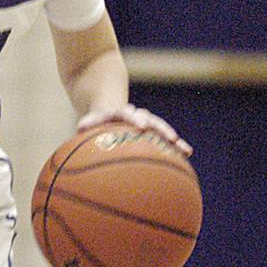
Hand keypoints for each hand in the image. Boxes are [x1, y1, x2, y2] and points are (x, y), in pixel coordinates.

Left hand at [78, 104, 192, 156]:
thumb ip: (87, 124)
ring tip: (185, 150)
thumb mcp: (89, 121)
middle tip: (170, 138)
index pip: (128, 113)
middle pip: (150, 120)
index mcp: (120, 113)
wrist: (109, 111)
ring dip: (173, 139)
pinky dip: (175, 146)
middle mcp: (136, 116)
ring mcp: (147, 123)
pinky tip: (186, 155)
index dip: (135, 119)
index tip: (142, 126)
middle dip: (160, 128)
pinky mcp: (152, 132)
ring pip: (162, 130)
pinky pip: (165, 140)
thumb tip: (80, 127)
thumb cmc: (96, 122)